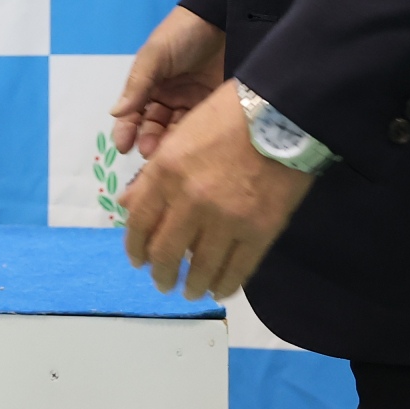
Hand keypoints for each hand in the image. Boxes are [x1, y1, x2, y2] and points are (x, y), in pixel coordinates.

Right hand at [108, 4, 226, 160]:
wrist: (224, 20)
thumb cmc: (182, 35)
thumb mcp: (155, 55)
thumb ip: (137, 84)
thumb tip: (115, 114)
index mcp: (149, 83)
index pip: (133, 112)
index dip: (127, 129)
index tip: (124, 147)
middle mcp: (167, 96)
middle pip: (154, 125)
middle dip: (149, 140)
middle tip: (151, 152)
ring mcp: (190, 102)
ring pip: (176, 130)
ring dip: (170, 143)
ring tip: (170, 152)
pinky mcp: (213, 107)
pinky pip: (199, 127)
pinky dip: (192, 138)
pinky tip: (190, 146)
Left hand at [117, 78, 315, 300]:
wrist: (281, 116)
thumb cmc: (225, 117)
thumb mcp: (179, 136)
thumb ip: (153, 174)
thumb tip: (128, 206)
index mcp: (166, 171)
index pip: (139, 221)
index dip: (135, 247)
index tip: (137, 260)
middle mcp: (190, 200)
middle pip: (165, 252)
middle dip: (159, 273)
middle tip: (162, 282)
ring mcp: (226, 219)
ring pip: (200, 268)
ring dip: (191, 286)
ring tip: (190, 292)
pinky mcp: (259, 232)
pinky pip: (237, 270)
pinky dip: (225, 285)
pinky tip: (219, 290)